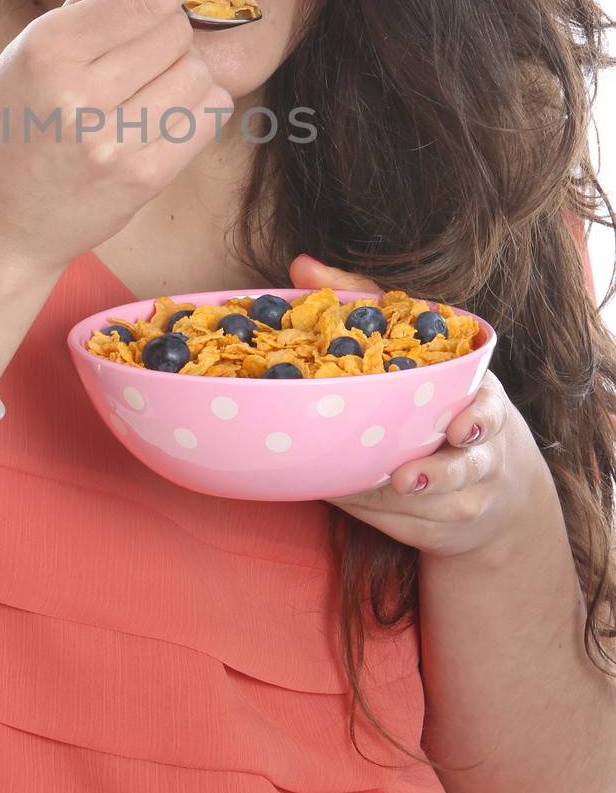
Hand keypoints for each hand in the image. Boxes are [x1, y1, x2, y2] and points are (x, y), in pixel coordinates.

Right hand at [0, 0, 232, 275]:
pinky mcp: (143, 179)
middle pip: (176, 32)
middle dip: (168, 30)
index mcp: (47, 49)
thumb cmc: (21, 119)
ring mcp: (113, 141)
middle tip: (139, 51)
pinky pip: (210, 115)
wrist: (0, 218)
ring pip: (198, 72)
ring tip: (146, 88)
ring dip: (184, 72)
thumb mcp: (38, 45)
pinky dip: (198, 106)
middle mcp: (79, 94)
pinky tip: (163, 113)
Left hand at [289, 254, 551, 561]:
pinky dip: (379, 515)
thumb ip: (364, 300)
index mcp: (482, 400)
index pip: (489, 409)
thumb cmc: (434, 394)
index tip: (459, 427)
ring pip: (434, 504)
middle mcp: (483, 451)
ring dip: (397, 503)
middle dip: (441, 474)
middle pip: (466, 466)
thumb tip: (302, 264)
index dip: (477, 420)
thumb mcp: (415, 346)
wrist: (487, 483)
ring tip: (378, 494)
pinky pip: (408, 524)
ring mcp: (468, 495)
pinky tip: (351, 499)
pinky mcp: (445, 528)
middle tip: (408, 477)